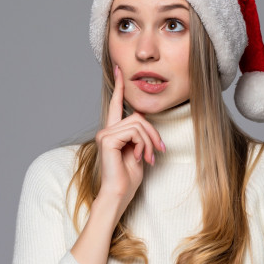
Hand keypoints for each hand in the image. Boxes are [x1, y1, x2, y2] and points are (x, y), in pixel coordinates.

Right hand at [94, 65, 164, 213]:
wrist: (119, 194)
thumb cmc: (128, 178)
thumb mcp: (139, 152)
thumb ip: (140, 136)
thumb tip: (146, 123)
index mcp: (113, 132)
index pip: (116, 104)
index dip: (118, 86)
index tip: (118, 69)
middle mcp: (106, 130)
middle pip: (138, 117)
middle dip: (153, 134)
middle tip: (158, 151)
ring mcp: (105, 134)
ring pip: (138, 124)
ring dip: (150, 142)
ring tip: (149, 158)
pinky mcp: (108, 139)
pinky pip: (134, 132)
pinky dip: (143, 145)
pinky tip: (140, 158)